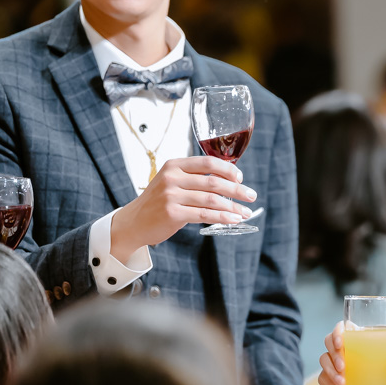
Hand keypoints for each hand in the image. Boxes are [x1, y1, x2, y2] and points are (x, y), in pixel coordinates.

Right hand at [110, 156, 257, 262]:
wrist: (133, 222)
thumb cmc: (158, 202)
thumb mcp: (172, 182)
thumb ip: (194, 178)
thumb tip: (229, 182)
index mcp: (174, 165)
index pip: (208, 162)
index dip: (228, 169)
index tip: (240, 178)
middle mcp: (172, 178)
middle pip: (213, 182)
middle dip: (237, 190)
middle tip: (252, 196)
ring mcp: (171, 195)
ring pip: (211, 199)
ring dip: (233, 207)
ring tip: (246, 212)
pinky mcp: (173, 213)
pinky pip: (204, 214)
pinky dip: (222, 217)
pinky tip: (233, 220)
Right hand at [317, 322, 385, 384]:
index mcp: (359, 343)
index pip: (343, 327)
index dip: (338, 331)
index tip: (341, 342)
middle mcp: (345, 351)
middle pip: (329, 340)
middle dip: (333, 351)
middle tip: (343, 366)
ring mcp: (335, 365)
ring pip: (324, 358)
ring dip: (330, 369)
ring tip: (342, 382)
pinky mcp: (328, 380)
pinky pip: (322, 377)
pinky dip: (329, 382)